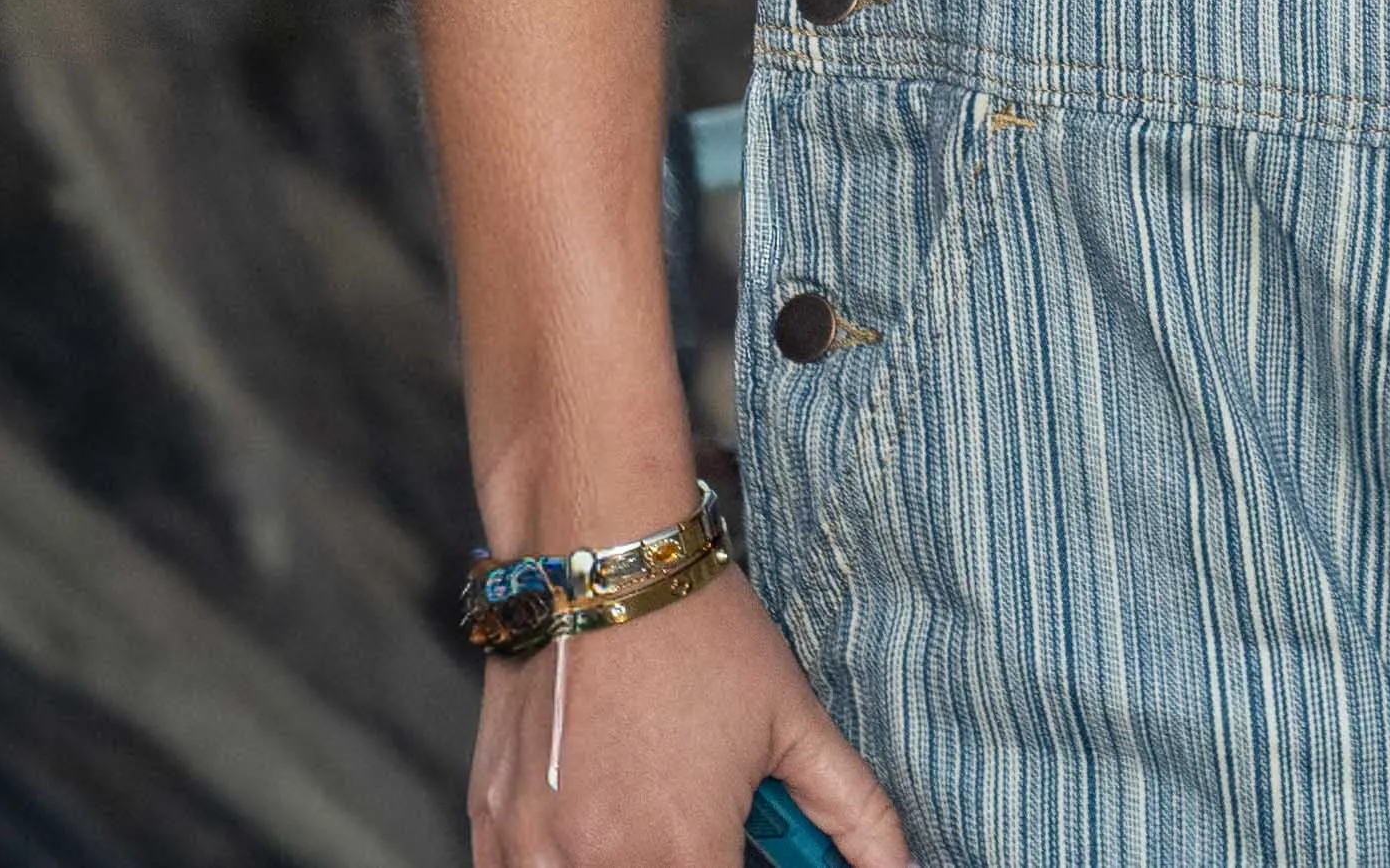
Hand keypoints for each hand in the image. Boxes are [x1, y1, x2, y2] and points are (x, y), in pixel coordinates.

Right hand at [463, 571, 910, 867]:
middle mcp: (600, 865)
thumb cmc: (696, 630)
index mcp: (684, 851)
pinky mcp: (491, 830)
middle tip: (703, 829)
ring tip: (651, 814)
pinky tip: (597, 823)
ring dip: (629, 862)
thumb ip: (853, 810)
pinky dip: (563, 867)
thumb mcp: (792, 717)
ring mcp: (533, 854)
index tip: (741, 854)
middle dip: (689, 866)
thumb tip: (898, 867)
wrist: (597, 553)